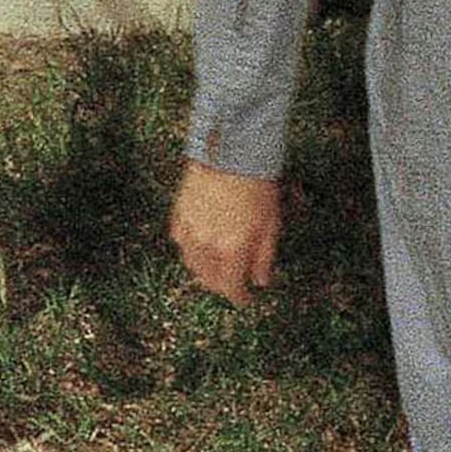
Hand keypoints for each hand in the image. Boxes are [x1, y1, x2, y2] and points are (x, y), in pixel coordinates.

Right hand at [170, 160, 280, 305]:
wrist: (231, 151)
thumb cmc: (257, 184)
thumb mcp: (271, 224)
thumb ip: (264, 257)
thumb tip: (261, 281)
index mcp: (232, 250)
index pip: (231, 287)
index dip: (240, 298)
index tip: (245, 300)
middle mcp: (207, 245)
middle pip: (209, 279)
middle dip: (221, 286)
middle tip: (231, 285)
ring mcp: (189, 229)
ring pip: (191, 263)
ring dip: (204, 271)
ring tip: (214, 270)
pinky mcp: (179, 213)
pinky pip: (180, 240)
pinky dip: (189, 248)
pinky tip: (197, 246)